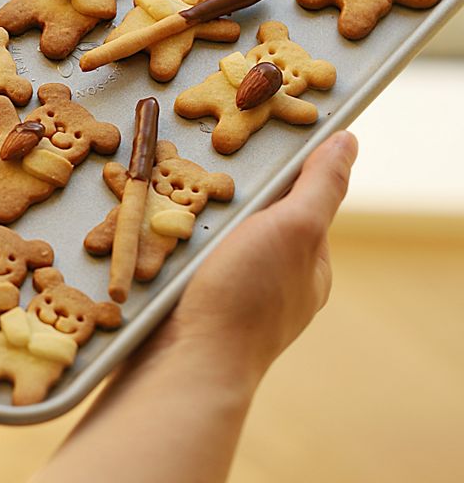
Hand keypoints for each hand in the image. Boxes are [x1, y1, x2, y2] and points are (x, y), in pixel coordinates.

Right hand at [35, 131, 357, 482]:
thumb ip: (322, 186)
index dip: (279, 166)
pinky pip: (182, 252)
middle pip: (253, 214)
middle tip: (198, 153)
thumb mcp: (295, 229)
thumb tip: (349, 139)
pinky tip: (148, 215)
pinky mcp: (190, 300)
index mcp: (307, 266)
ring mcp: (230, 293)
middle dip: (227, 187)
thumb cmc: (247, 296)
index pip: (300, 200)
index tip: (250, 133)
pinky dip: (169, 232)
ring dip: (191, 207)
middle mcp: (273, 281)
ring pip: (212, 232)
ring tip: (164, 176)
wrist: (184, 365)